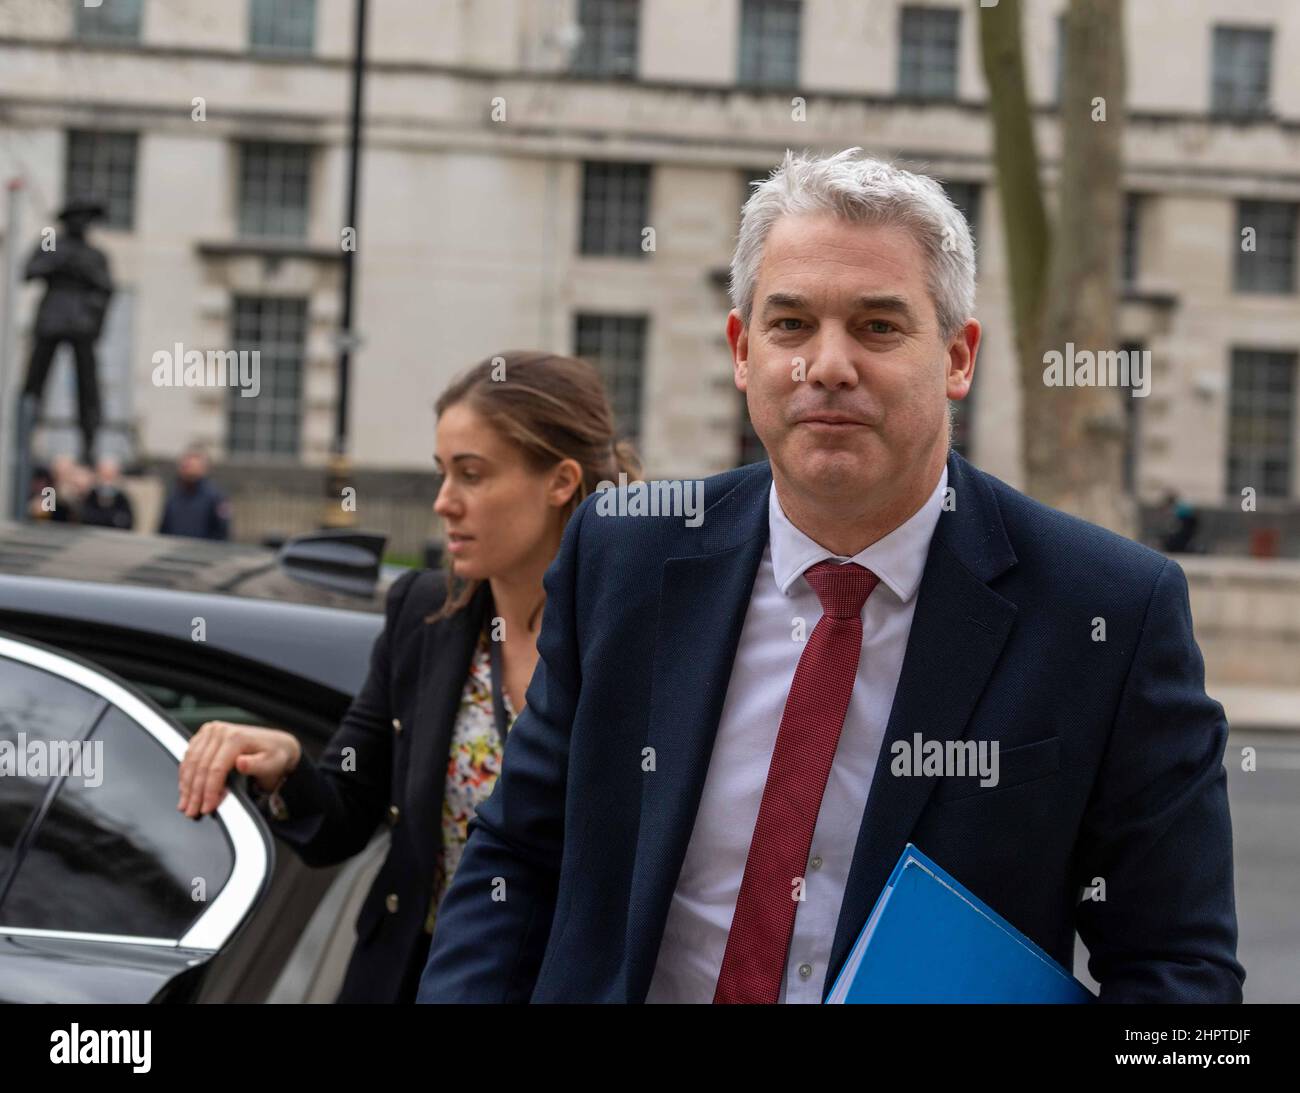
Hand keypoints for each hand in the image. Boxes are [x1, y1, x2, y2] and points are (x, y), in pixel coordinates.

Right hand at [177, 720, 300, 817]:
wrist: (276, 745)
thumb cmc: (275, 755)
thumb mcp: (272, 763)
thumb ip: (256, 765)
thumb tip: (241, 763)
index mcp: (236, 737)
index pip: (215, 769)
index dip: (209, 791)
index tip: (207, 807)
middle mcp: (221, 731)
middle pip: (200, 767)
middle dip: (195, 793)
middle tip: (192, 811)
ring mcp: (211, 731)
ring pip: (191, 762)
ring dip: (186, 785)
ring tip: (185, 804)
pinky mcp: (205, 735)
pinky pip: (189, 756)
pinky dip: (186, 774)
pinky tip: (186, 788)